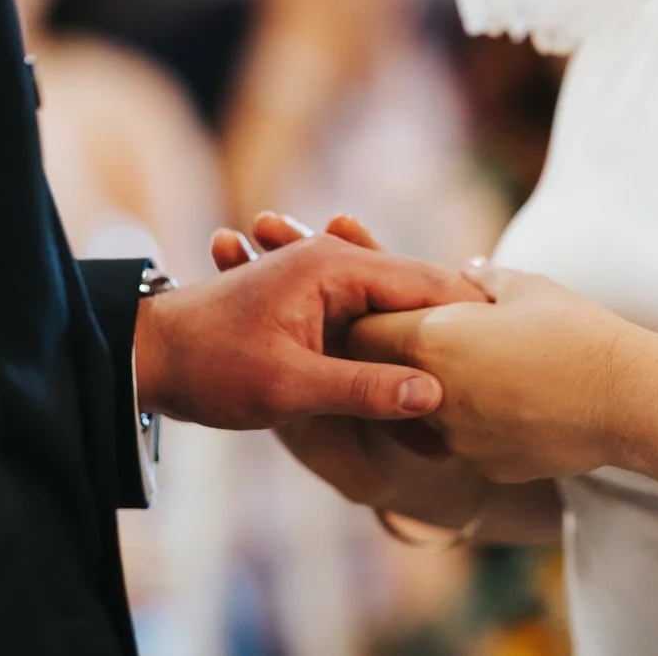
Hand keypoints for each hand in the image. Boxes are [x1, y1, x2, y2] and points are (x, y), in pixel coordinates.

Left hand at [216, 213, 486, 521]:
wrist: (147, 356)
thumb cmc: (210, 365)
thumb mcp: (290, 386)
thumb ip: (363, 388)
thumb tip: (433, 394)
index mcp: (334, 268)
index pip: (423, 283)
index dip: (468, 317)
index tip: (511, 349)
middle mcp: (333, 265)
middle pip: (415, 297)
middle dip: (453, 336)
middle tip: (503, 371)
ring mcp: (323, 284)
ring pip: (394, 315)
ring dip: (425, 349)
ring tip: (472, 386)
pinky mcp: (313, 309)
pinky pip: (369, 327)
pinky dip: (394, 354)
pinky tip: (422, 389)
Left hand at [349, 261, 639, 483]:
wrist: (627, 399)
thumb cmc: (575, 330)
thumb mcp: (525, 286)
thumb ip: (481, 276)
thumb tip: (467, 269)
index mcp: (432, 340)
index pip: (364, 332)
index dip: (375, 318)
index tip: (395, 309)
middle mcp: (433, 395)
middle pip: (391, 374)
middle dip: (406, 356)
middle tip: (443, 337)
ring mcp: (458, 439)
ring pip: (428, 412)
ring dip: (444, 391)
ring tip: (492, 369)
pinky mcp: (486, 466)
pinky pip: (468, 439)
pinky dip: (481, 422)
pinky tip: (521, 403)